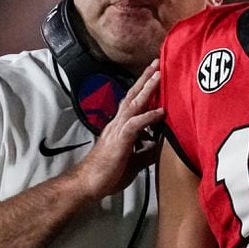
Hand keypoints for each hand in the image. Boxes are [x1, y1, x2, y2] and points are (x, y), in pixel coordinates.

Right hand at [72, 61, 163, 199]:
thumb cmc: (108, 174)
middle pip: (132, 96)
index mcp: (119, 128)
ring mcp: (117, 131)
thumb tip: (159, 147)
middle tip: (156, 63)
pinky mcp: (119, 141)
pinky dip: (148, 117)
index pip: (132, 103)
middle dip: (145, 80)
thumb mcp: (133, 163)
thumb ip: (145, 153)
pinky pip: (135, 124)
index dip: (143, 90)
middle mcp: (117, 124)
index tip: (155, 76)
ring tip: (158, 74)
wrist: (88, 184)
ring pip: (133, 104)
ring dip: (147, 89)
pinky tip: (160, 111)